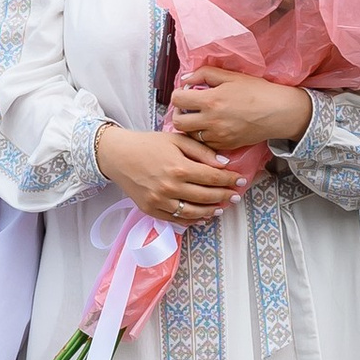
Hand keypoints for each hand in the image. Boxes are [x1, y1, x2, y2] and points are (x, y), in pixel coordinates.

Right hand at [93, 122, 251, 227]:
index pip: (213, 177)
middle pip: (206, 196)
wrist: (118, 155)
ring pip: (194, 213)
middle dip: (225, 196)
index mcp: (179, 167)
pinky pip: (176, 219)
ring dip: (211, 211)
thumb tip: (224, 163)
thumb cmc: (148, 144)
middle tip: (236, 196)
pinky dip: (192, 220)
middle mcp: (171, 187)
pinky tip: (201, 217)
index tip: (241, 180)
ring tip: (221, 208)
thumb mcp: (176, 139)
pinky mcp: (151, 209)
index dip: (230, 180)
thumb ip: (202, 151)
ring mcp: (160, 201)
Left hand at [171, 70, 312, 156]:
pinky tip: (213, 126)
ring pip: (189, 136)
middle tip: (188, 108)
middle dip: (179, 113)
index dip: (179, 94)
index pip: (177, 99)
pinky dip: (204, 136)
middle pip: (178, 122)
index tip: (186, 93)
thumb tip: (185, 79)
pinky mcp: (225, 146)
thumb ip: (205, 74)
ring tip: (201, 117)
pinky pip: (205, 144)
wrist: (278, 112)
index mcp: (211, 100)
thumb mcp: (231, 76)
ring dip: (190, 126)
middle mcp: (211, 121)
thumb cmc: (257, 91)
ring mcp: (218, 136)